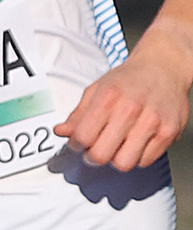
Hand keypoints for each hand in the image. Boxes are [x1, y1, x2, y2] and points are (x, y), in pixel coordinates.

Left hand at [59, 34, 191, 171]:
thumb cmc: (129, 79)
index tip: (79, 142)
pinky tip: (135, 143)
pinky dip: (137, 157)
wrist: (164, 66)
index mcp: (108, 98)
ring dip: (116, 159)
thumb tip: (61, 132)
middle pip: (101, 155)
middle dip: (93, 156)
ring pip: (124, 163)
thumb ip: (77, 114)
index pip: (82, 137)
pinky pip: (145, 161)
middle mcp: (130, 110)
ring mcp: (152, 122)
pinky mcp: (169, 131)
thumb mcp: (97, 89)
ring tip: (117, 146)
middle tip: (96, 148)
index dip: (76, 145)